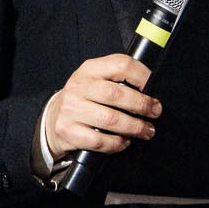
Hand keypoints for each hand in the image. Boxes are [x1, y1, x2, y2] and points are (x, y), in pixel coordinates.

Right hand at [43, 54, 159, 160]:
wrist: (53, 117)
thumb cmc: (84, 98)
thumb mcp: (97, 80)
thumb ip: (119, 80)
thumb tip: (151, 91)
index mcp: (90, 69)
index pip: (120, 64)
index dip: (142, 76)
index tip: (154, 89)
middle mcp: (79, 86)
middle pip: (116, 94)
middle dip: (141, 105)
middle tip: (155, 112)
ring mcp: (71, 109)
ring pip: (110, 119)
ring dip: (134, 127)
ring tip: (146, 130)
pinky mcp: (68, 130)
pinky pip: (99, 140)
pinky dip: (117, 143)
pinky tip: (124, 141)